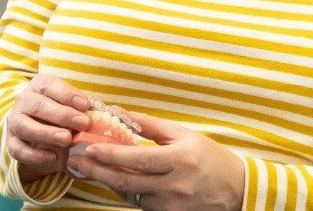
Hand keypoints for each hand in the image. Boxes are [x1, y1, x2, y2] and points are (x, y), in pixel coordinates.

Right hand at [4, 73, 92, 180]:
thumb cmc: (63, 117)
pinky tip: (54, 158)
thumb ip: (83, 110)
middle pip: (36, 104)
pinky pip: (18, 149)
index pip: (48, 85)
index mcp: (38, 87)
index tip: (85, 105)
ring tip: (67, 139)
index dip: (66, 93)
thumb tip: (100, 115)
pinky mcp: (12, 143)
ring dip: (46, 133)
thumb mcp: (73, 109)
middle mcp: (23, 102)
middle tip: (82, 124)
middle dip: (61, 114)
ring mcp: (15, 122)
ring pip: (24, 125)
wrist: (45, 137)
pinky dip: (35, 155)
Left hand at [66, 112, 244, 209]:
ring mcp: (173, 205)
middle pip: (128, 181)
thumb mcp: (181, 134)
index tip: (89, 147)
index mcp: (180, 160)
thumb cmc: (208, 156)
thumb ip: (148, 125)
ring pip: (131, 195)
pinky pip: (141, 204)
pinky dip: (126, 191)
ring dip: (108, 182)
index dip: (111, 154)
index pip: (138, 159)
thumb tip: (116, 111)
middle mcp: (176, 185)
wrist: (238, 189)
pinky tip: (114, 180)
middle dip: (97, 171)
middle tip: (74, 161)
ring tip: (88, 168)